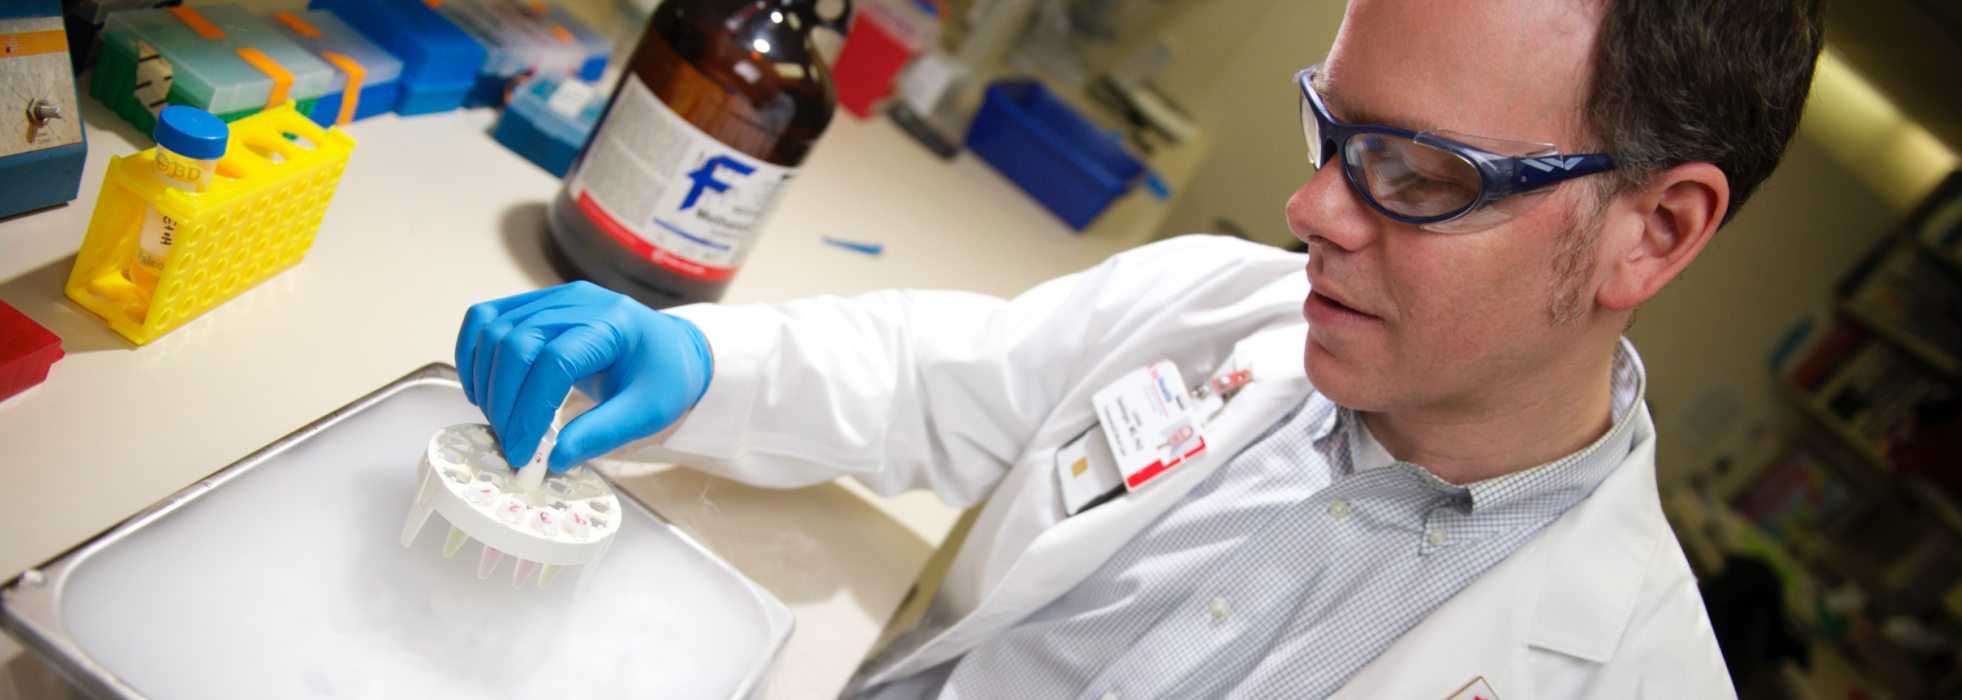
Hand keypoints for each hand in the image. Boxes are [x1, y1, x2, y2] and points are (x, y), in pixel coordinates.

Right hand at [455, 281, 712, 470]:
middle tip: (511, 444)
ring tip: (499, 423)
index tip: (525, 451)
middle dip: (504, 400)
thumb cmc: (664, 376)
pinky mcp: (534, 305)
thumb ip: (601, 434)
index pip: (555, 361)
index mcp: (613, 323)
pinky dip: (471, 353)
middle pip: (518, 342)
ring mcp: (552, 298)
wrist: (670, 349)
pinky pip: (486, 318)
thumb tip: (554, 460)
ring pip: (494, 330)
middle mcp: (578, 301)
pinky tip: (479, 389)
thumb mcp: (647, 412)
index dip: (531, 410)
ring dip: (485, 381)